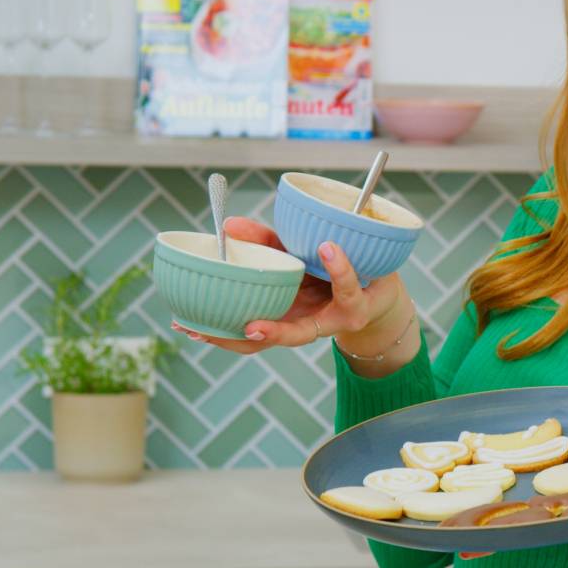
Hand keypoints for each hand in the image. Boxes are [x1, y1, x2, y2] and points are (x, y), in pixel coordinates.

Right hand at [170, 216, 403, 354]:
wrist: (380, 287)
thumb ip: (266, 243)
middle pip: (260, 343)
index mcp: (282, 316)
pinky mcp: (356, 306)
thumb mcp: (294, 255)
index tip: (186, 326)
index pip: (243, 334)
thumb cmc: (330, 272)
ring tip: (252, 325)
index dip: (217, 334)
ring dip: (277, 327)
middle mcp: (300, 326)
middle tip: (202, 333)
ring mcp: (325, 322)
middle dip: (230, 341)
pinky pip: (346, 286)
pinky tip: (328, 248)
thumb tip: (230, 224)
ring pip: (298, 334)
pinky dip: (338, 265)